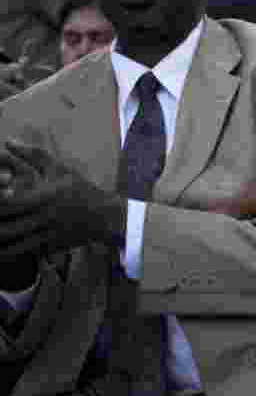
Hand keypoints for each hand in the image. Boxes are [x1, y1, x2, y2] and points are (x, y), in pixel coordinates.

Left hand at [0, 140, 125, 259]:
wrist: (105, 216)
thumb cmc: (80, 189)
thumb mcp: (60, 169)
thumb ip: (33, 154)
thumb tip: (8, 141)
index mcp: (43, 196)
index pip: (8, 202)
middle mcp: (43, 217)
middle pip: (6, 227)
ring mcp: (46, 234)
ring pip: (12, 244)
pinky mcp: (49, 246)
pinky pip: (23, 253)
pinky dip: (8, 254)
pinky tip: (0, 252)